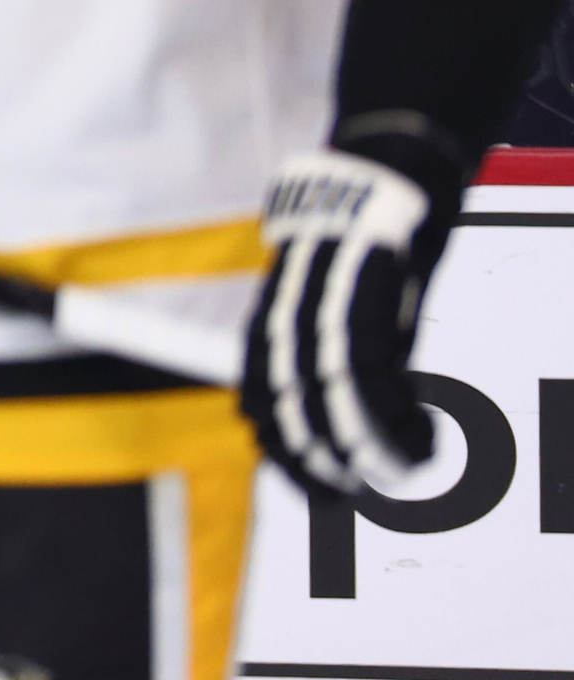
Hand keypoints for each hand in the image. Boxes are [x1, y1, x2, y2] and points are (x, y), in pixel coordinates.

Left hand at [241, 144, 453, 495]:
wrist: (374, 186)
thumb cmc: (355, 258)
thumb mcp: (329, 315)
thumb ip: (325, 365)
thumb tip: (336, 426)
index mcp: (267, 332)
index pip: (259, 410)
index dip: (284, 459)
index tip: (316, 493)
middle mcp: (284, 326)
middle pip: (291, 413)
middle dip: (321, 464)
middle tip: (353, 494)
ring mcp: (321, 314)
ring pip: (333, 401)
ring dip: (369, 448)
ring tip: (398, 473)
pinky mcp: (363, 301)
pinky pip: (375, 375)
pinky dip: (398, 416)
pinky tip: (420, 437)